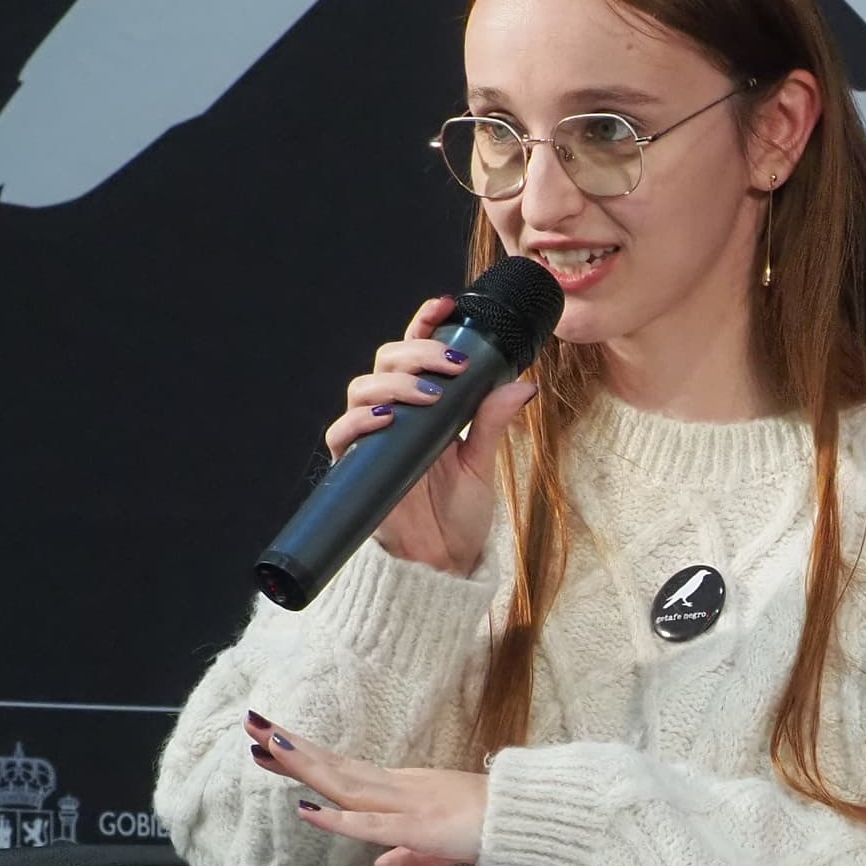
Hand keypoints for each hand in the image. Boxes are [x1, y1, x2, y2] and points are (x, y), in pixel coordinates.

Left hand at [247, 714, 488, 865]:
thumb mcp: (439, 849)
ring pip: (347, 785)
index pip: (345, 770)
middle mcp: (399, 787)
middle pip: (336, 767)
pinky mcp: (421, 828)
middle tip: (251, 724)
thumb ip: (408, 859)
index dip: (307, 757)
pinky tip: (307, 811)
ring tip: (268, 747)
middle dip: (293, 749)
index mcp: (402, 789)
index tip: (271, 741)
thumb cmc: (491, 829)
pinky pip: (372, 824)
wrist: (531, 822)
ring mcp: (409, 804)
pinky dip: (338, 819)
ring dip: (306, 767)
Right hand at [328, 297, 538, 576]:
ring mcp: (371, 438)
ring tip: (431, 394)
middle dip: (417, 350)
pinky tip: (389, 418)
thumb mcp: (482, 463)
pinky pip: (343, 433)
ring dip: (396, 383)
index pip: (415, 352)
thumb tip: (523, 384)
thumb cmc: (458, 515)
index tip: (446, 302)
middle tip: (453, 362)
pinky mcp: (355, 467)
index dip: (423, 323)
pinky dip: (361, 420)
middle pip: (386, 360)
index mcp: (422, 406)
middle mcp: (393, 415)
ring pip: (363, 388)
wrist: (441, 564)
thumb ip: (493, 421)